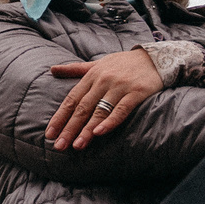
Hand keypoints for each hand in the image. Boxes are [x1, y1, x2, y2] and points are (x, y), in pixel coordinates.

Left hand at [45, 48, 162, 149]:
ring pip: (100, 111)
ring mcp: (120, 87)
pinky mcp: (137, 93)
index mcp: (91, 76)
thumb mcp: (97, 63)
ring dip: (87, 130)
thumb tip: (52, 69)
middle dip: (69, 128)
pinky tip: (100, 133)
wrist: (155, 57)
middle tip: (58, 146)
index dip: (59, 117)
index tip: (49, 134)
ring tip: (77, 145)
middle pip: (82, 108)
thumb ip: (75, 69)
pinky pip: (122, 109)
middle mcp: (103, 81)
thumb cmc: (123, 63)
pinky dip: (110, 121)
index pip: (71, 99)